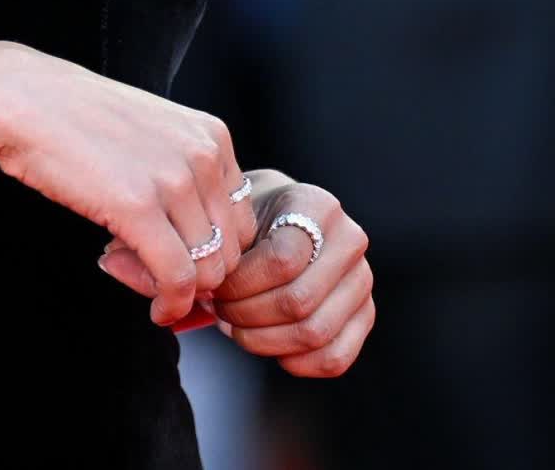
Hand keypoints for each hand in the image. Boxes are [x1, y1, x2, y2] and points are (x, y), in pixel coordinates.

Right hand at [0, 43, 257, 325]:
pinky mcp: (138, 207)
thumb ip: (186, 180)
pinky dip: (171, 305)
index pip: (245, 221)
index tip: (173, 255)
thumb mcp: (154, 136)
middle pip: (232, 251)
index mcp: (213, 136)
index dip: (212, 251)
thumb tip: (204, 252)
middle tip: (150, 270)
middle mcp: (204, 155)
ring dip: (175, 289)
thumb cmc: (80, 121)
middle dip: (197, 275)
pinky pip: (178, 279)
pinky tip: (155, 309)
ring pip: (209, 271)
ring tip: (135, 272)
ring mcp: (174, 180)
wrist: (23, 101)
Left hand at [210, 175, 373, 376]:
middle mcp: (351, 241)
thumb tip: (203, 292)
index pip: (282, 261)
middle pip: (298, 301)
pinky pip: (335, 357)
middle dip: (247, 315)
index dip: (241, 284)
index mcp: (319, 206)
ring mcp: (363, 280)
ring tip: (236, 328)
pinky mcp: (365, 315)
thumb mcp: (239, 210)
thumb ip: (227, 242)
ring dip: (264, 340)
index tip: (214, 285)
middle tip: (220, 310)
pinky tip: (267, 345)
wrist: (282, 218)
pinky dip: (295, 362)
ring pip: (314, 333)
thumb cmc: (252, 215)